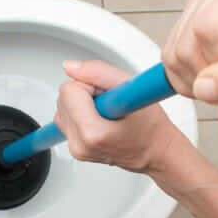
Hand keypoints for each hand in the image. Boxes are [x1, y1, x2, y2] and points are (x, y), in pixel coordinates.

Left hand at [54, 60, 189, 172]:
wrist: (155, 151)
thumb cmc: (150, 126)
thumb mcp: (131, 88)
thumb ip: (98, 72)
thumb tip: (70, 67)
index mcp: (92, 133)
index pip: (70, 89)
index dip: (90, 84)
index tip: (108, 95)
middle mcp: (80, 144)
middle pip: (63, 98)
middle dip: (85, 94)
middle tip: (110, 104)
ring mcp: (76, 149)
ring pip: (62, 108)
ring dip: (82, 104)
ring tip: (106, 112)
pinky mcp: (75, 150)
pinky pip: (66, 120)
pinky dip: (80, 115)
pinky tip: (100, 119)